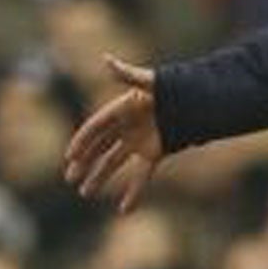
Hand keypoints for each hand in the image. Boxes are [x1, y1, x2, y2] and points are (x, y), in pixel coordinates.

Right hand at [63, 55, 163, 212]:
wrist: (197, 100)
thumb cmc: (173, 88)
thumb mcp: (150, 82)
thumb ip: (128, 74)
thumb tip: (106, 59)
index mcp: (121, 109)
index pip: (95, 128)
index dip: (82, 141)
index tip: (70, 156)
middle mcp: (126, 127)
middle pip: (99, 147)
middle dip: (84, 163)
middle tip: (70, 178)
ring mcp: (138, 141)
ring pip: (113, 163)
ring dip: (99, 177)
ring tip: (85, 193)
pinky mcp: (153, 154)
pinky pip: (140, 176)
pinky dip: (133, 192)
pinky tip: (124, 209)